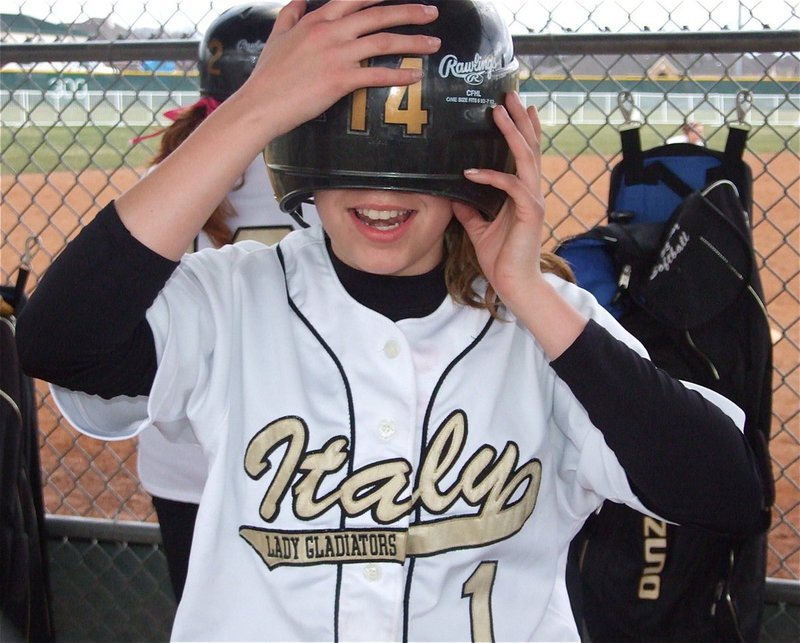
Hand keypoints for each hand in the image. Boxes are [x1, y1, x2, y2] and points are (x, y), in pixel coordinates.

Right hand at [239, 0, 441, 136]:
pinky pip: (377, 74)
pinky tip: (415, 75)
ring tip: (433, 43)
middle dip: (410, 12)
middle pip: (378, 15)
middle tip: (432, 12)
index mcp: (317, 20)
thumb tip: (300, 0)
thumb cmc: (268, 75)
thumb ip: (291, 15)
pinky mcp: (340, 80)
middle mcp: (330, 32)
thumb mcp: (277, 35)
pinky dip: (400, 74)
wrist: (261, 104)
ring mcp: (337, 55)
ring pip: (384, 42)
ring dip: (413, 42)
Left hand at [452, 91, 545, 315]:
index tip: (513, 108)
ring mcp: (533, 200)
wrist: (513, 284)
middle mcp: (530, 191)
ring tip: (499, 111)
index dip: (520, 130)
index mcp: (521, 193)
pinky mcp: (530, 212)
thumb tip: (453, 194)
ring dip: (513, 132)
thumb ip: (469, 210)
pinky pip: (511, 185)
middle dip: (519, 119)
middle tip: (509, 94)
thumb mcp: (478, 229)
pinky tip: (471, 171)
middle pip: (529, 146)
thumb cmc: (500, 259)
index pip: (523, 154)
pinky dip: (491, 176)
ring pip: (526, 157)